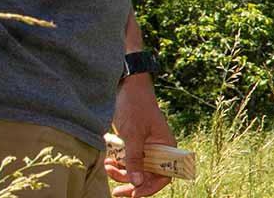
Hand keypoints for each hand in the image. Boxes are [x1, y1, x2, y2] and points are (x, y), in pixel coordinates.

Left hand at [106, 76, 176, 196]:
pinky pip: (127, 160)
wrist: (127, 87)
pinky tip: (107, 159)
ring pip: (135, 169)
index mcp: (166, 147)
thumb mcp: (133, 135)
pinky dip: (118, 163)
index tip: (134, 193)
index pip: (165, 175)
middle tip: (116, 192)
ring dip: (121, 172)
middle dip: (131, 183)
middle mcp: (158, 149)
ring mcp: (146, 147)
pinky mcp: (134, 143)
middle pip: (148, 176)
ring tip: (107, 166)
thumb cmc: (135, 107)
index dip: (151, 187)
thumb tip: (137, 183)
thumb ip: (135, 159)